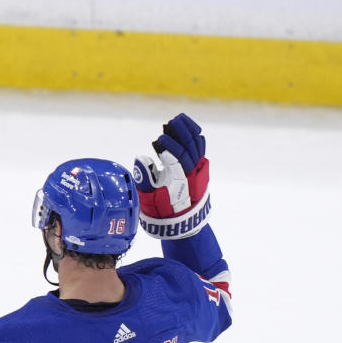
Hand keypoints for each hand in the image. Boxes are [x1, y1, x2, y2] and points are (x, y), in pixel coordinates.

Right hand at [133, 113, 210, 239]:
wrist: (182, 222)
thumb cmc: (162, 209)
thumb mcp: (149, 197)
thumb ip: (144, 178)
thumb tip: (141, 158)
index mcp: (178, 179)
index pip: (177, 157)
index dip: (169, 146)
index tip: (159, 139)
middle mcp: (191, 172)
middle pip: (189, 147)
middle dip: (180, 132)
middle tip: (170, 123)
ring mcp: (198, 169)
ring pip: (197, 145)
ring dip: (188, 131)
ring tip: (178, 120)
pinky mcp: (200, 168)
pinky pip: (200, 148)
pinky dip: (196, 136)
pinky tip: (188, 128)